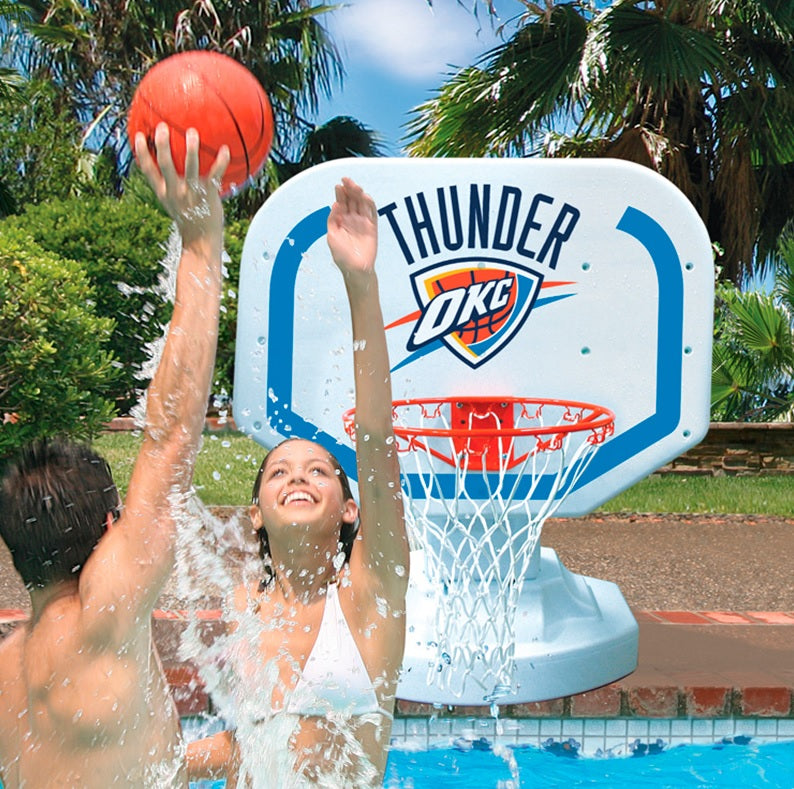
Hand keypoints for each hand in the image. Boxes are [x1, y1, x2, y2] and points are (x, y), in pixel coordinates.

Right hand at [135, 123, 228, 246]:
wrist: (201, 239)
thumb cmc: (187, 217)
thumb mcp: (171, 203)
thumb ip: (168, 185)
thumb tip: (166, 165)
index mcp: (163, 192)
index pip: (148, 170)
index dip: (141, 153)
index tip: (137, 135)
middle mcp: (175, 191)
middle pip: (165, 164)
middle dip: (162, 145)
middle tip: (162, 127)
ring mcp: (191, 193)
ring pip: (190, 167)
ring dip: (191, 149)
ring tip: (192, 132)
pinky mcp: (208, 195)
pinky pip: (215, 175)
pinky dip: (221, 162)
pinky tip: (226, 149)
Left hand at [327, 178, 377, 276]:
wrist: (355, 269)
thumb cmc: (342, 255)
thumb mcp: (331, 236)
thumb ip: (333, 220)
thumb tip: (335, 205)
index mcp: (341, 221)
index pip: (341, 203)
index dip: (340, 194)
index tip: (339, 185)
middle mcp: (352, 219)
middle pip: (352, 200)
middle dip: (349, 190)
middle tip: (347, 181)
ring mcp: (362, 222)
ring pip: (361, 204)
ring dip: (359, 194)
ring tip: (355, 186)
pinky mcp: (372, 227)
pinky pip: (372, 213)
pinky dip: (370, 204)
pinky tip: (365, 197)